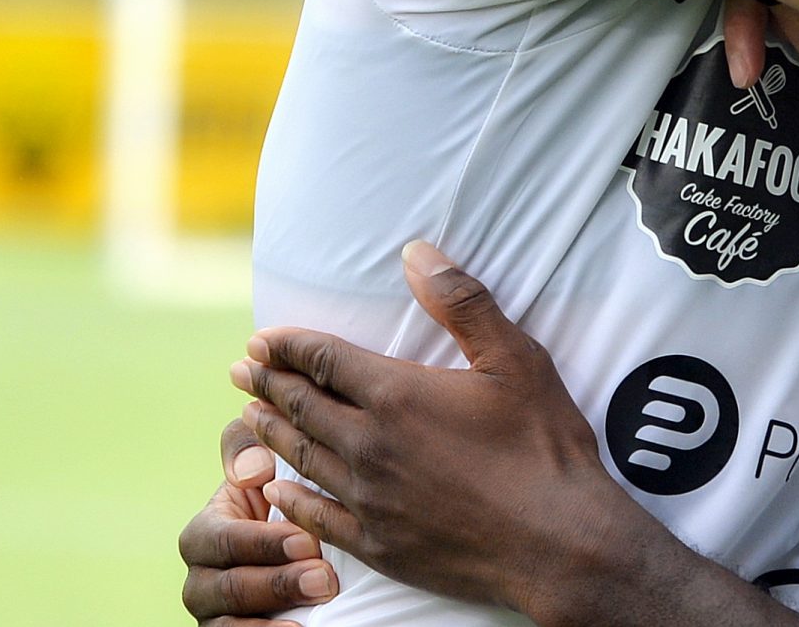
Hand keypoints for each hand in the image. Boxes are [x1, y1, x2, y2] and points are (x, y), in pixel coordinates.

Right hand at [177, 416, 336, 623]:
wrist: (298, 553)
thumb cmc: (280, 498)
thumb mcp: (263, 466)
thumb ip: (248, 448)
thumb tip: (251, 468)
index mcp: (202, 534)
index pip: (222, 541)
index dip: (264, 543)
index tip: (308, 542)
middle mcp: (200, 581)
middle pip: (230, 588)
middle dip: (279, 582)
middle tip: (326, 578)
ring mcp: (212, 617)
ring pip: (229, 626)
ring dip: (275, 616)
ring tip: (319, 602)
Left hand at [232, 242, 635, 621]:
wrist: (559, 542)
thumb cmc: (542, 446)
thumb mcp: (514, 359)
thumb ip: (461, 302)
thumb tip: (416, 252)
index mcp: (397, 396)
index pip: (323, 360)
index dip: (287, 346)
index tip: (261, 339)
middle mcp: (370, 447)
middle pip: (302, 407)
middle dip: (267, 384)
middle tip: (239, 371)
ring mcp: (369, 500)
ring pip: (302, 458)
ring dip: (272, 432)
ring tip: (250, 415)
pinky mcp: (378, 545)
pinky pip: (317, 516)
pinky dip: (290, 498)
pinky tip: (276, 489)